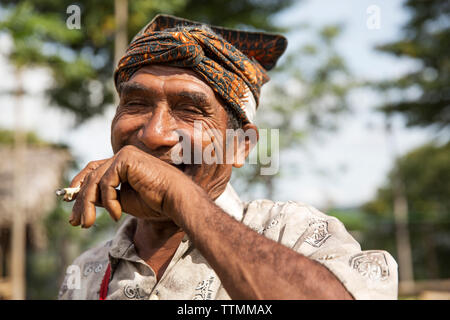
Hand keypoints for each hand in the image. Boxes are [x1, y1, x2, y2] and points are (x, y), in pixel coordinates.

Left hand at [67, 145, 191, 227]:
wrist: (175, 199)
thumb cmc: (155, 203)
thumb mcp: (123, 202)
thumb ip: (105, 197)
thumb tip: (84, 201)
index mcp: (123, 164)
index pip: (94, 170)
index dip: (79, 186)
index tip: (69, 203)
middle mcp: (122, 156)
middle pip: (91, 176)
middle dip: (80, 200)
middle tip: (74, 221)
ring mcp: (124, 155)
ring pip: (94, 180)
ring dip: (88, 204)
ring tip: (87, 223)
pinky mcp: (126, 159)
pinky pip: (106, 182)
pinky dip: (108, 201)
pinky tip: (115, 214)